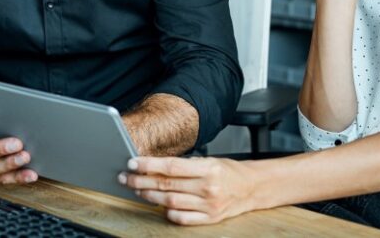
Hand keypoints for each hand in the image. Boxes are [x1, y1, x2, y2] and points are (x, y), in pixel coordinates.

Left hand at [119, 156, 255, 224]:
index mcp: (208, 168)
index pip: (171, 166)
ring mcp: (208, 206)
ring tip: (137, 189)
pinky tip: (159, 206)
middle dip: (142, 181)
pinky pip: (182, 219)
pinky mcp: (209, 219)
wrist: (252, 188)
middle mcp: (208, 188)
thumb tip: (154, 166)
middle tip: (126, 177)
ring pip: (170, 202)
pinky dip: (167, 213)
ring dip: (149, 196)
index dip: (148, 165)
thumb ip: (185, 165)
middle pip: (166, 185)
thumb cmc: (229, 171)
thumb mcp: (210, 160)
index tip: (132, 163)